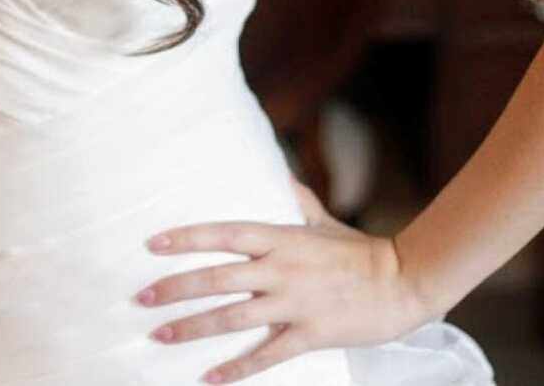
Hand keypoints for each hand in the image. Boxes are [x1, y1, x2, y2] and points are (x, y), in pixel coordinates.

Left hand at [134, 177, 428, 382]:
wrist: (402, 281)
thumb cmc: (358, 250)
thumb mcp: (321, 219)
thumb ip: (294, 200)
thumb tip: (276, 176)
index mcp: (280, 237)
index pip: (222, 235)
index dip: (186, 238)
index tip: (153, 244)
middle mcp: (279, 269)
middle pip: (216, 278)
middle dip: (175, 288)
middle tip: (141, 298)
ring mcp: (293, 303)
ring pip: (231, 318)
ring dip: (193, 328)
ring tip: (160, 336)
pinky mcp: (309, 335)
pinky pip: (265, 356)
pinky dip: (236, 369)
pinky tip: (209, 378)